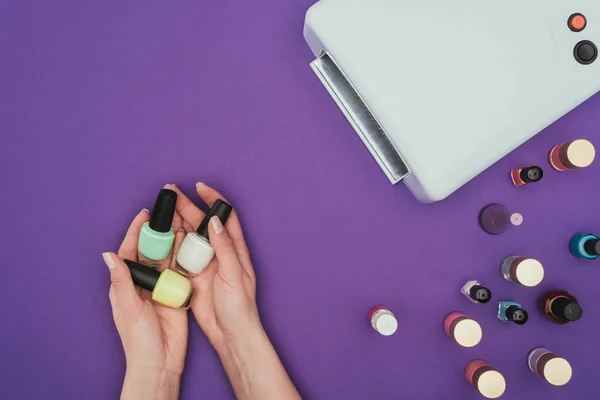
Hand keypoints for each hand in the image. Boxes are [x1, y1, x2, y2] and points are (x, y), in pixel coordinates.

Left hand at [103, 209, 187, 399]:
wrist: (160, 361)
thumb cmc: (138, 339)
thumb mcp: (128, 308)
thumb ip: (122, 281)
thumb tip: (109, 255)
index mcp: (126, 284)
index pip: (130, 251)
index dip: (136, 232)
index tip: (144, 214)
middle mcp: (143, 282)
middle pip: (150, 251)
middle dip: (158, 232)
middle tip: (167, 214)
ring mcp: (161, 287)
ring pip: (167, 258)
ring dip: (173, 242)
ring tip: (181, 223)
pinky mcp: (177, 293)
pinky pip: (181, 271)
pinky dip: (185, 257)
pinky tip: (191, 245)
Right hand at [166, 183, 258, 349]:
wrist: (230, 334)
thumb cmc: (240, 307)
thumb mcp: (234, 275)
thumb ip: (224, 248)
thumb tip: (214, 222)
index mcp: (234, 249)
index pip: (225, 216)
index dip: (213, 199)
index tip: (199, 187)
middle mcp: (219, 253)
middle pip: (201, 223)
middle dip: (187, 206)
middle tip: (170, 193)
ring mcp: (205, 264)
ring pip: (188, 237)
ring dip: (177, 222)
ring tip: (162, 209)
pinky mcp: (192, 276)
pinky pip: (179, 256)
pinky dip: (171, 244)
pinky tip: (160, 235)